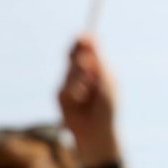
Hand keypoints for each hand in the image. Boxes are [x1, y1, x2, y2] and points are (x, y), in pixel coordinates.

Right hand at [58, 35, 119, 166]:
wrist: (97, 130)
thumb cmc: (107, 106)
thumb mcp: (106, 81)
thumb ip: (97, 61)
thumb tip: (91, 39)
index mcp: (97, 68)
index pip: (88, 48)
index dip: (84, 41)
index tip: (82, 36)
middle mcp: (83, 73)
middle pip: (74, 54)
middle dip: (79, 57)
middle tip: (86, 66)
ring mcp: (70, 83)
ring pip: (69, 70)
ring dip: (79, 79)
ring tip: (88, 93)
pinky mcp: (60, 95)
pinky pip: (63, 87)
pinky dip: (73, 92)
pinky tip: (80, 101)